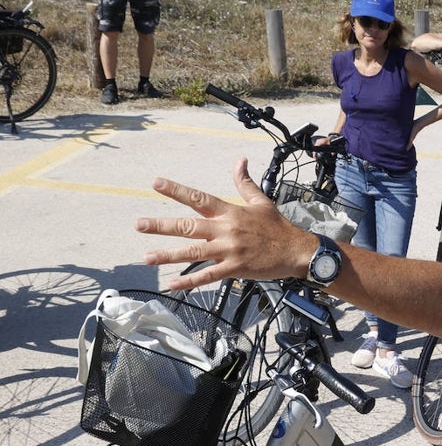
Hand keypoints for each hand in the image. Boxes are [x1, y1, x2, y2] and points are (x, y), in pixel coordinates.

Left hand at [137, 158, 311, 288]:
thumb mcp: (262, 202)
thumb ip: (245, 183)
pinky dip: (189, 281)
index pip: (199, 198)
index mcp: (230, 213)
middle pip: (189, 225)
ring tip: (147, 257)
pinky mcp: (235, 268)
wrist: (297, 251)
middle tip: (139, 224)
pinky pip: (208, 275)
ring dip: (168, 254)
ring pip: (193, 252)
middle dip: (162, 225)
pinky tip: (173, 284)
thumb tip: (239, 161)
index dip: (177, 190)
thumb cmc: (278, 228)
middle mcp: (226, 230)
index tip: (156, 184)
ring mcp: (229, 250)